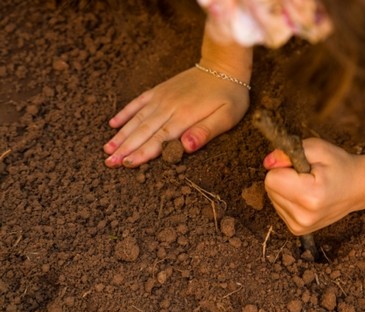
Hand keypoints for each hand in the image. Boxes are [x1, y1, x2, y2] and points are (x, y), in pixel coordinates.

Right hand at [104, 66, 249, 167]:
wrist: (223, 65)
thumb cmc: (229, 96)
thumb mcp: (226, 117)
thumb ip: (205, 132)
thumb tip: (187, 147)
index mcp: (185, 116)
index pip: (160, 139)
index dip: (143, 152)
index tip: (127, 164)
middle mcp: (169, 106)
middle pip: (143, 131)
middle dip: (125, 148)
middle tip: (109, 163)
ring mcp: (162, 97)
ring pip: (137, 118)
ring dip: (121, 134)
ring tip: (106, 149)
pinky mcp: (159, 90)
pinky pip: (138, 102)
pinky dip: (125, 113)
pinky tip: (113, 124)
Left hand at [263, 138, 364, 234]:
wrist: (358, 188)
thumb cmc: (339, 166)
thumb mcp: (317, 149)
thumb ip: (289, 153)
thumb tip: (268, 163)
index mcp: (310, 196)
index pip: (271, 179)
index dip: (283, 166)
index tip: (300, 166)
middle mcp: (304, 216)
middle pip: (270, 189)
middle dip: (283, 177)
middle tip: (307, 175)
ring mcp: (300, 226)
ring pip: (273, 198)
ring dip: (286, 188)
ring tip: (309, 186)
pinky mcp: (297, 229)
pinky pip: (279, 207)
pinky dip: (289, 199)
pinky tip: (307, 196)